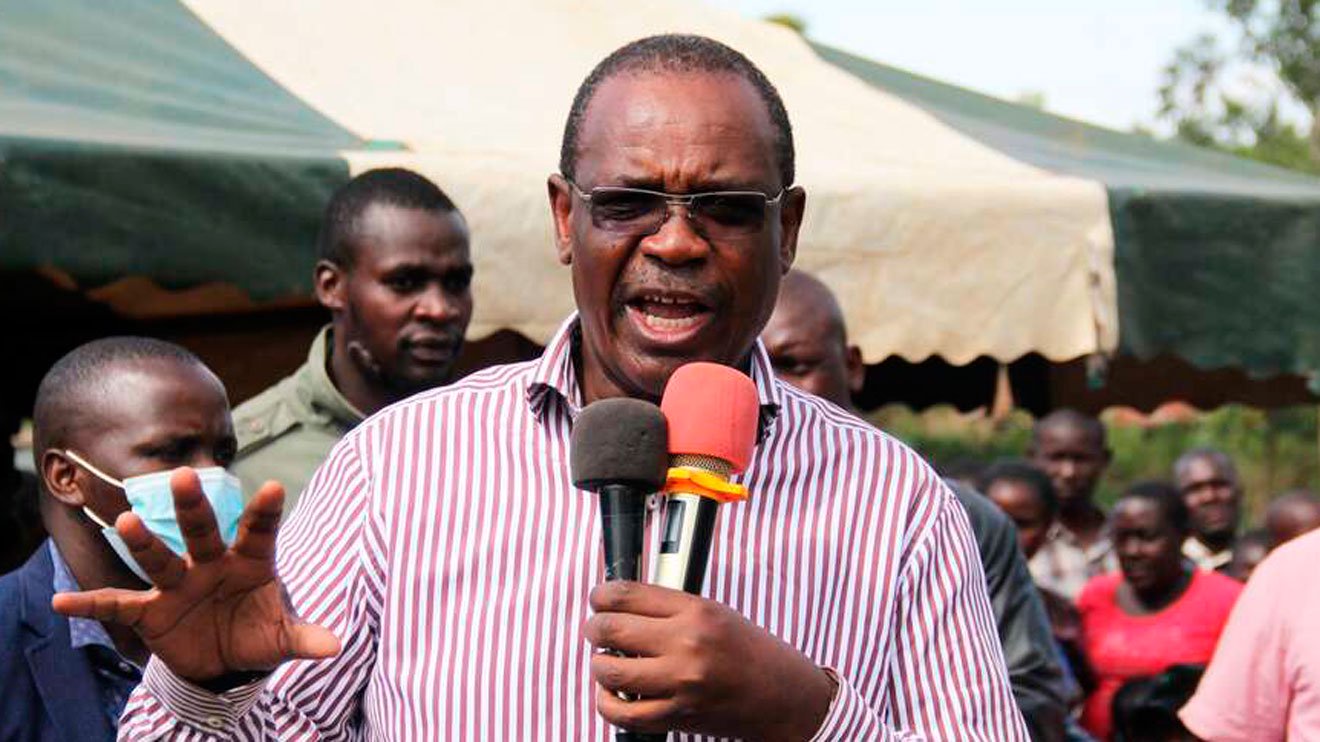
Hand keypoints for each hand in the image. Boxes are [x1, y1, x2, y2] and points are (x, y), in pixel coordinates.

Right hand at [51, 468, 339, 682]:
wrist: (222, 659)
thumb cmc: (256, 634)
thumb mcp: (281, 639)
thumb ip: (304, 638)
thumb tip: (335, 646)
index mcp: (250, 562)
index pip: (259, 532)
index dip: (266, 512)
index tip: (274, 487)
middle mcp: (210, 564)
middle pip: (202, 530)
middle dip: (194, 507)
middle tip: (185, 475)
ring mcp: (178, 584)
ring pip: (159, 558)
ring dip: (143, 542)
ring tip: (127, 521)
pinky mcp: (151, 611)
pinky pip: (119, 604)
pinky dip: (92, 604)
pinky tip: (63, 603)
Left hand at [583, 581, 835, 741]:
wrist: (782, 696)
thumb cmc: (750, 651)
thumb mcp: (714, 612)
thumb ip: (669, 608)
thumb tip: (620, 604)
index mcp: (696, 611)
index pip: (627, 595)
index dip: (601, 595)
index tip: (599, 599)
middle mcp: (687, 645)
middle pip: (612, 630)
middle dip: (594, 628)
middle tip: (596, 630)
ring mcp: (681, 683)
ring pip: (610, 672)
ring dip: (599, 665)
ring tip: (607, 661)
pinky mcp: (677, 716)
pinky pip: (623, 713)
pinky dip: (607, 703)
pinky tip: (612, 694)